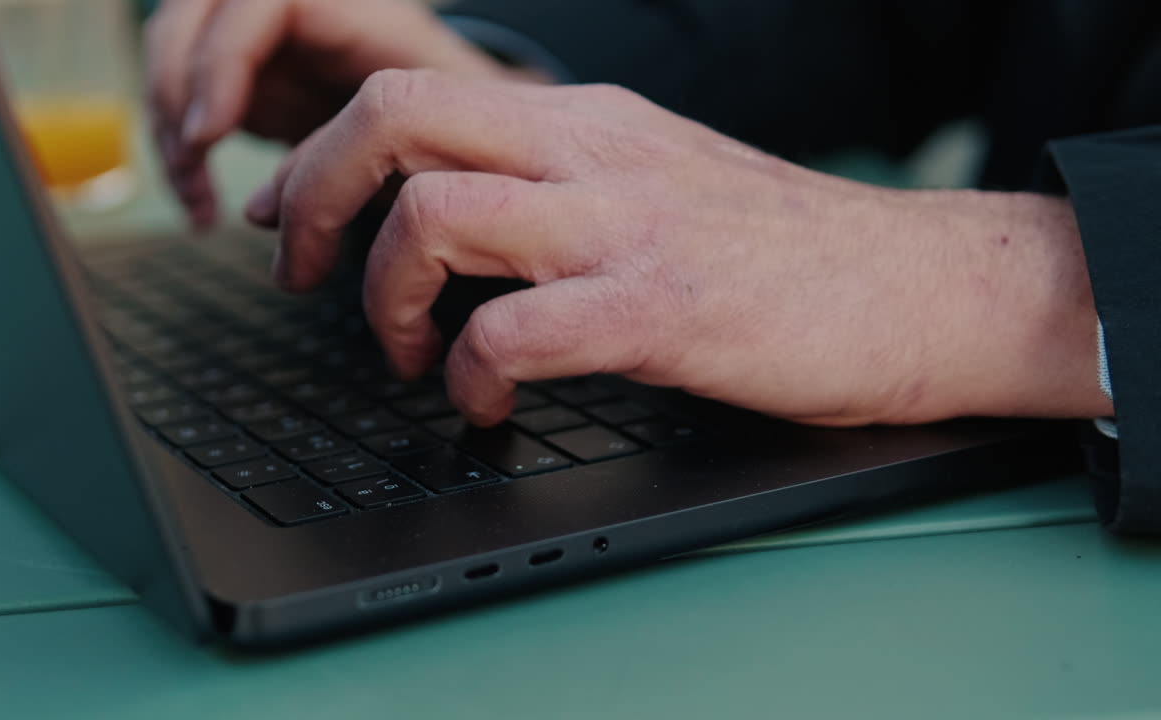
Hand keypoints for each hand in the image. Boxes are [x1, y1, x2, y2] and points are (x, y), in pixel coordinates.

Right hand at [145, 0, 520, 226]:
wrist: (470, 138)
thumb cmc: (463, 135)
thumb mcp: (428, 144)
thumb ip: (353, 161)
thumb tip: (267, 208)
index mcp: (356, 11)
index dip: (224, 57)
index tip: (213, 130)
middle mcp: (303, 14)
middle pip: (201, 9)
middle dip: (176, 81)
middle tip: (193, 153)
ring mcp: (270, 41)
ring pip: (178, 48)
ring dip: (169, 123)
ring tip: (198, 198)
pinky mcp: (251, 77)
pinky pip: (189, 96)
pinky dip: (183, 151)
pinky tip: (203, 206)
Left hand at [250, 70, 1111, 426]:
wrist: (915, 286)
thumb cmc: (785, 251)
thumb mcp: (657, 184)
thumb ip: (559, 191)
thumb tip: (452, 231)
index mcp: (586, 121)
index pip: (412, 93)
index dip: (324, 154)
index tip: (295, 216)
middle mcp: (593, 153)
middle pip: (395, 120)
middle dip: (319, 197)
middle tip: (307, 275)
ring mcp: (626, 224)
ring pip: (434, 215)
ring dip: (386, 296)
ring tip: (408, 355)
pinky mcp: (661, 307)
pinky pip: (513, 330)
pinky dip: (470, 375)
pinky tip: (486, 402)